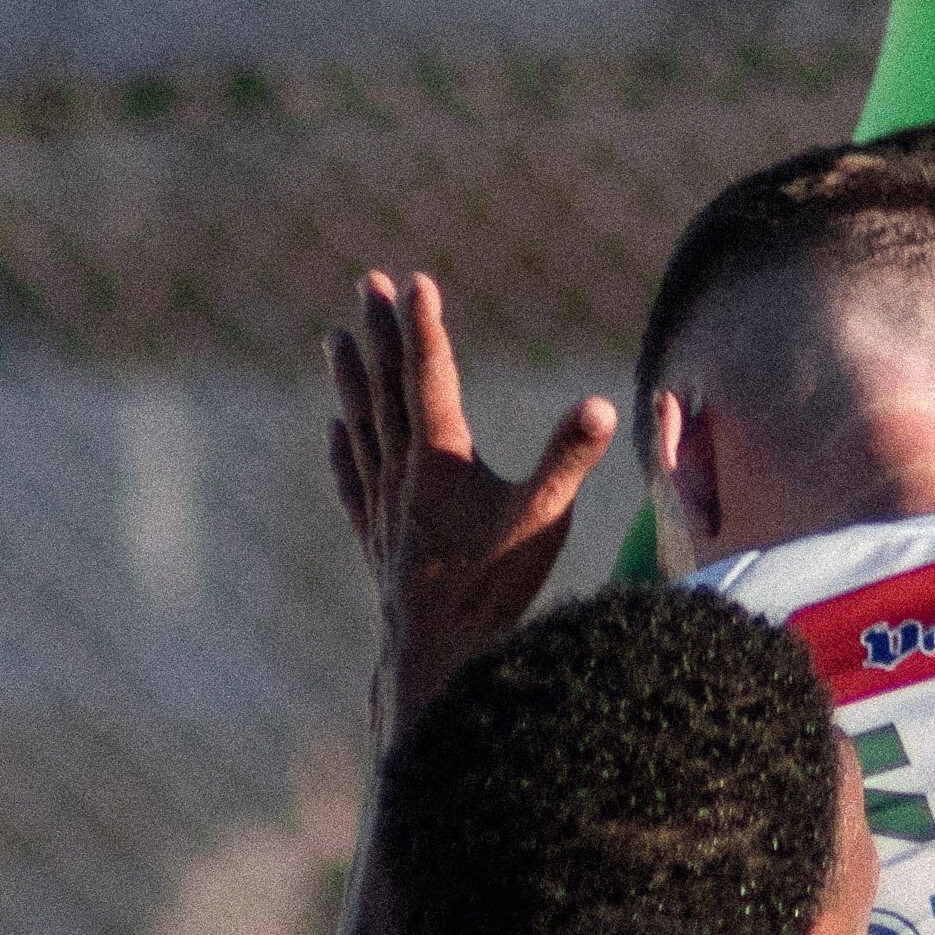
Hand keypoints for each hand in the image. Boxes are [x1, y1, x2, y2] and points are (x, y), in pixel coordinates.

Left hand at [324, 270, 615, 739]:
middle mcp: (404, 470)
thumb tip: (601, 404)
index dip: (425, 325)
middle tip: (367, 284)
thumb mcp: (544, 517)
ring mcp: (384, 504)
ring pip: (361, 425)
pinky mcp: (377, 537)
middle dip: (380, 333)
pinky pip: (353, 479)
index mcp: (442, 455)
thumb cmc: (493, 584)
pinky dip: (342, 449)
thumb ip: (569, 457)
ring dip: (350, 379)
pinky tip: (334, 431)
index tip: (417, 280)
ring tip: (336, 338)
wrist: (435, 653)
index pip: (431, 374)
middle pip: (387, 387)